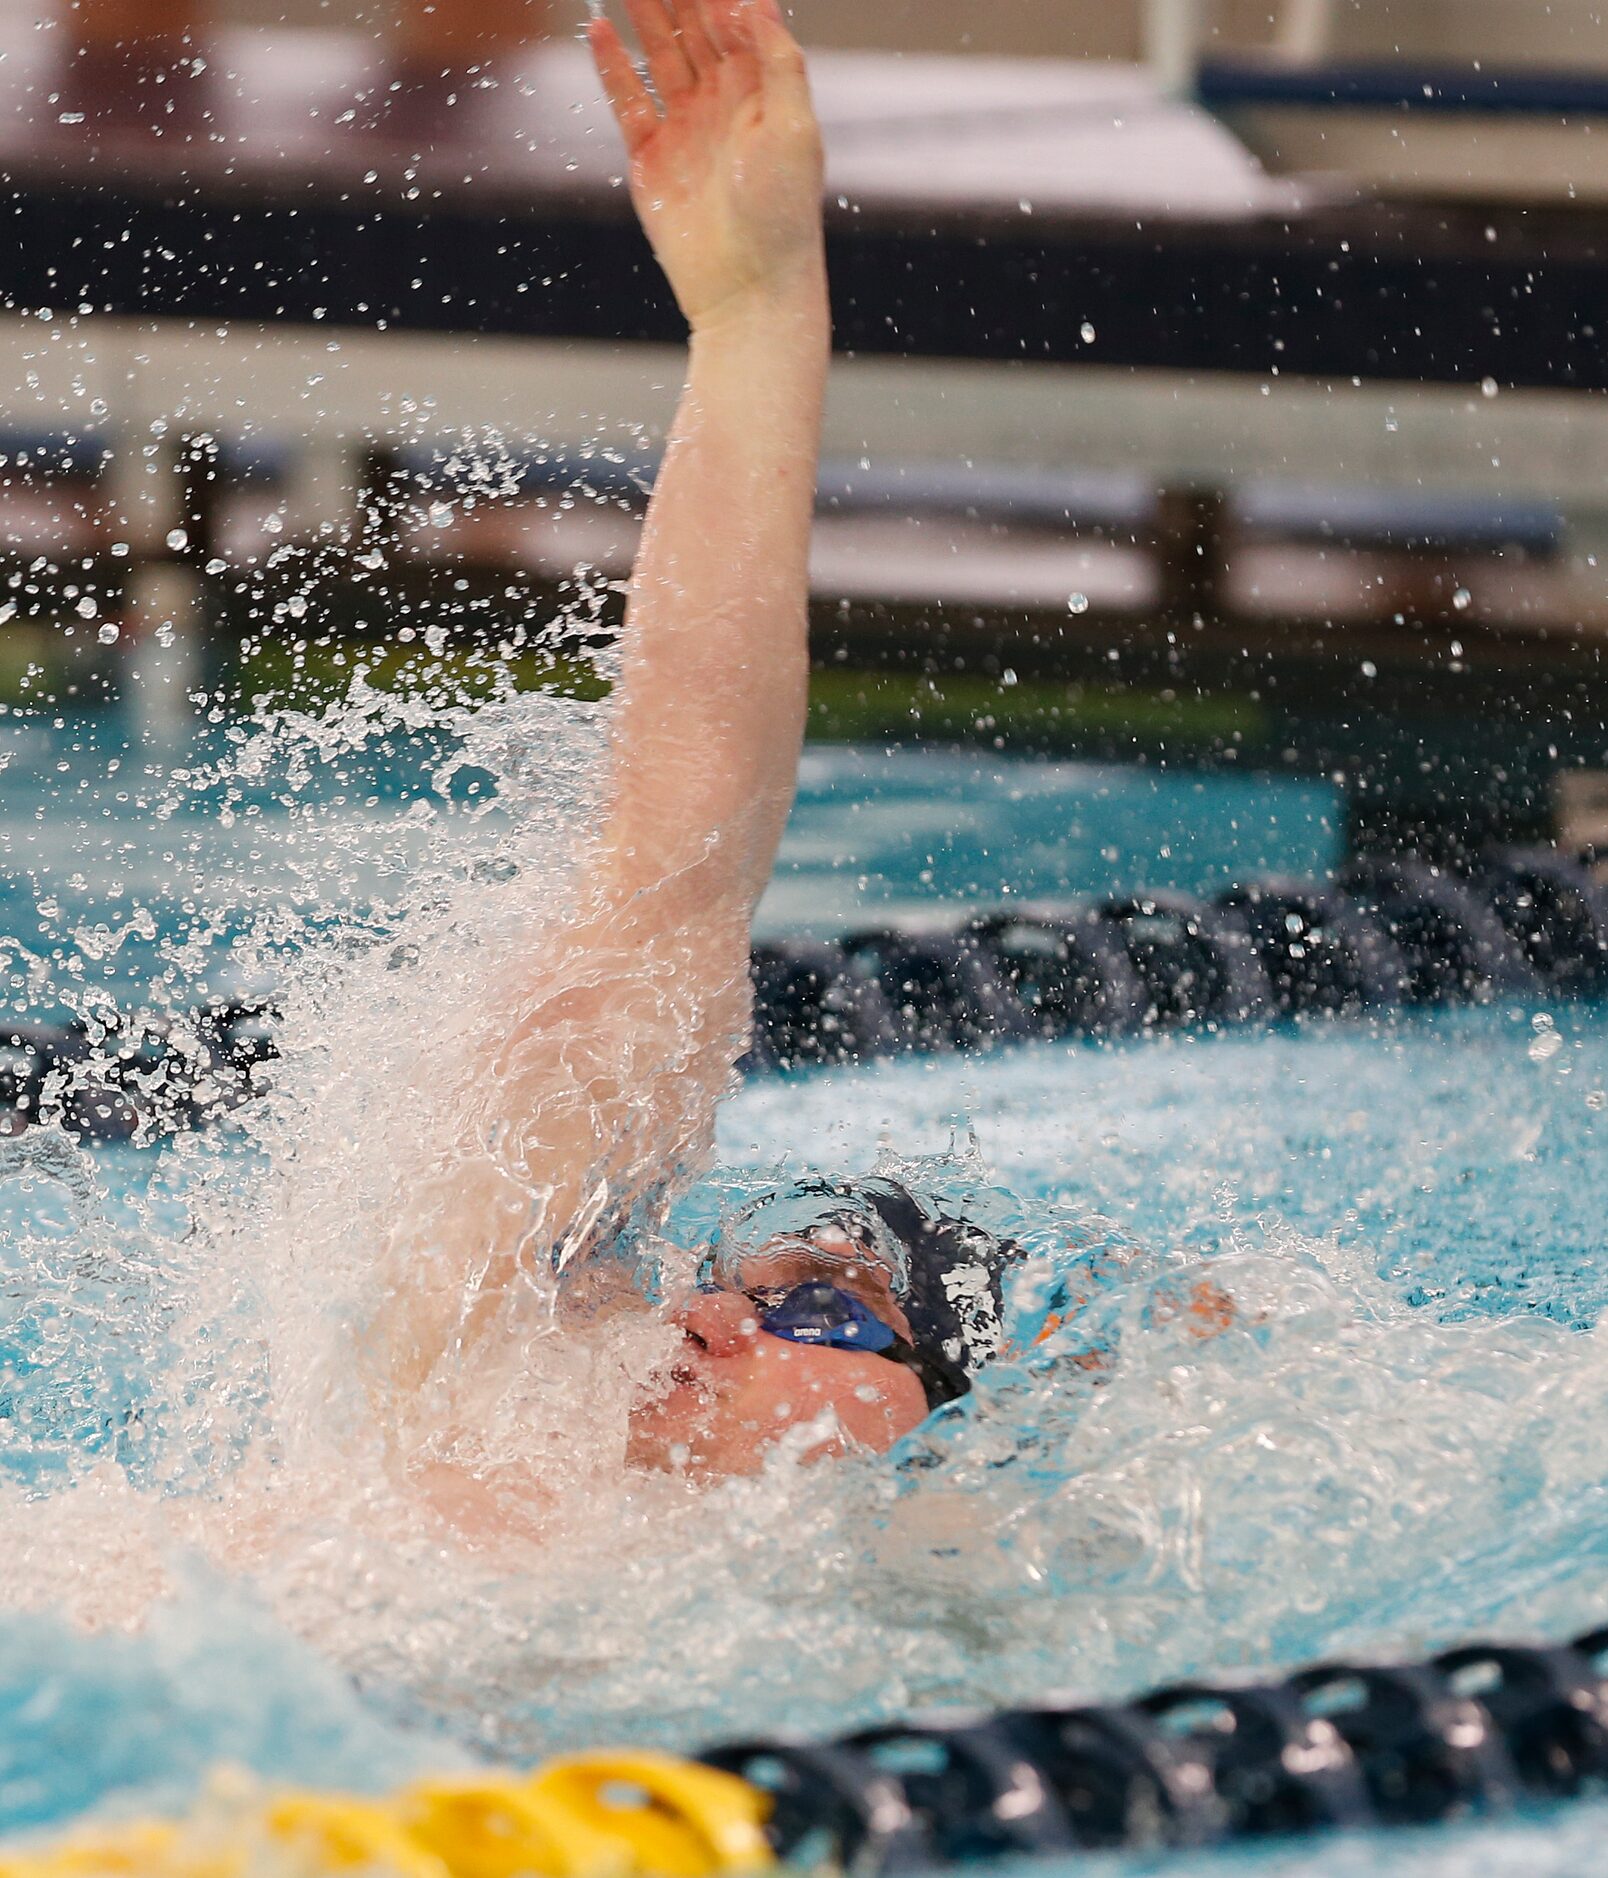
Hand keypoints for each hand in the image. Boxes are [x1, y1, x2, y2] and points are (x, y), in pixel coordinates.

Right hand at [589, 0, 825, 332]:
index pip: (734, 20)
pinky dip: (611, 66)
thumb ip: (780, 62)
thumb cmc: (782, 215)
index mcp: (761, 93)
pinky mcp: (650, 158)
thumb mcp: (796, 130)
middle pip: (692, 29)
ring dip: (642, 14)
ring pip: (658, 54)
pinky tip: (598, 28)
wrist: (748, 288)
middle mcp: (722, 105)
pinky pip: (627, 100)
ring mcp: (684, 129)